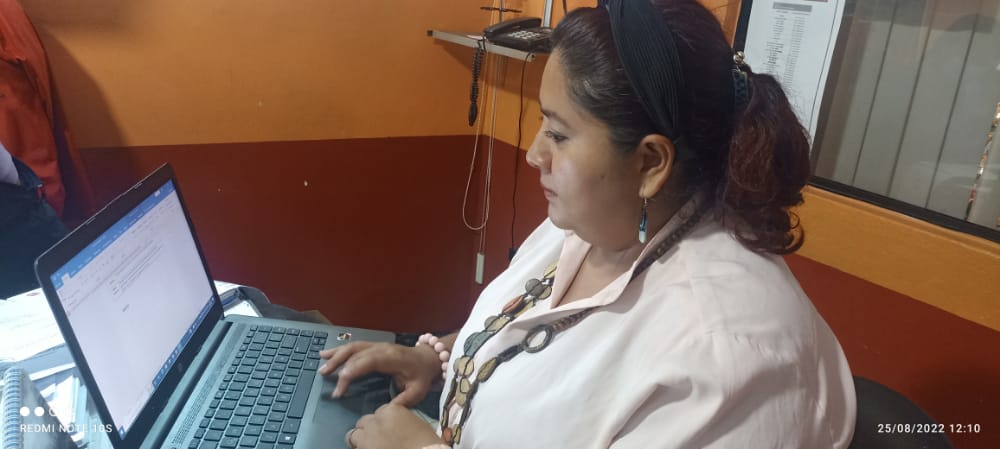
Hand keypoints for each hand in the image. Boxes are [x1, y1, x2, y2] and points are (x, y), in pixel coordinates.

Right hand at [318, 341, 440, 406]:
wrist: (428, 358)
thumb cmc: (422, 374)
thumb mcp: (418, 390)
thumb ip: (403, 400)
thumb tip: (386, 409)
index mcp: (391, 357)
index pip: (366, 362)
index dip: (351, 373)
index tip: (340, 388)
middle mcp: (382, 348)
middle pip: (356, 354)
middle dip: (339, 365)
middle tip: (325, 377)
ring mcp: (377, 345)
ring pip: (353, 347)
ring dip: (336, 356)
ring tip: (322, 365)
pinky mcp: (374, 346)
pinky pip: (355, 346)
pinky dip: (340, 350)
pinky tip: (326, 353)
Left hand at [346, 404, 444, 448]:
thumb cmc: (426, 443)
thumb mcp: (417, 425)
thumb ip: (402, 421)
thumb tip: (397, 428)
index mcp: (391, 410)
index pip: (380, 411)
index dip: (383, 422)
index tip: (387, 430)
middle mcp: (375, 421)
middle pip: (363, 422)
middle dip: (368, 430)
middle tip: (377, 440)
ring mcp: (366, 438)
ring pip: (352, 436)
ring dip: (359, 441)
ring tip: (369, 447)